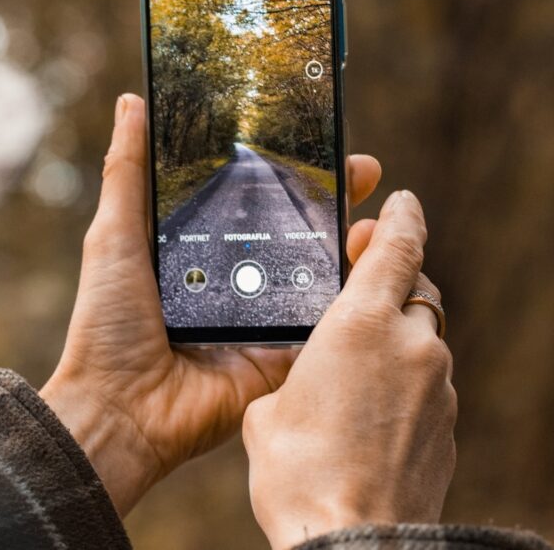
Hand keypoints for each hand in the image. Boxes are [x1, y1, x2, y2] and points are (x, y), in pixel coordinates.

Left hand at [40, 93, 382, 515]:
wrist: (120, 410)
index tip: (315, 137)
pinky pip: (324, 325)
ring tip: (377, 212)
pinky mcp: (281, 357)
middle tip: (364, 167)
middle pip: (292, 231)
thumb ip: (127, 172)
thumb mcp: (113, 236)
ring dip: (351, 242)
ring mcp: (260, 319)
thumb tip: (131, 102)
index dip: (282, 169)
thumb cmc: (107, 323)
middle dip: (331, 197)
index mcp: (196, 251)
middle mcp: (232, 281)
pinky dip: (351, 299)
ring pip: (318, 274)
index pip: (249, 199)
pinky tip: (376, 264)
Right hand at [242, 190, 455, 549]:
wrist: (350, 538)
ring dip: (393, 342)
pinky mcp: (447, 427)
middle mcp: (411, 346)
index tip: (399, 200)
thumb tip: (307, 374)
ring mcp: (437, 387)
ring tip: (348, 373)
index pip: (396, 246)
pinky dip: (402, 384)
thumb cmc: (298, 471)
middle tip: (356, 287)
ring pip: (420, 342)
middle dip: (388, 284)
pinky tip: (366, 415)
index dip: (399, 216)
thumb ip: (293, 370)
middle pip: (413, 291)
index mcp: (361, 324)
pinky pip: (426, 385)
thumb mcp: (269, 407)